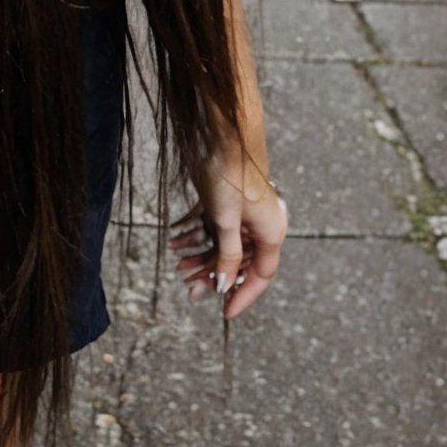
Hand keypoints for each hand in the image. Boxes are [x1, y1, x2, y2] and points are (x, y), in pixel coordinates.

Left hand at [167, 150, 287, 320]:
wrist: (223, 134)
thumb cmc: (230, 175)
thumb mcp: (226, 221)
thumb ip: (227, 256)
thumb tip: (223, 285)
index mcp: (271, 232)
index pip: (261, 275)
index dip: (243, 294)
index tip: (225, 312)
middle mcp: (261, 224)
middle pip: (239, 261)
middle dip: (213, 274)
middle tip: (188, 288)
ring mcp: (245, 212)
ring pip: (224, 243)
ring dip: (201, 254)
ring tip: (177, 264)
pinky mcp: (229, 200)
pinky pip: (215, 225)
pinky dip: (197, 233)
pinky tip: (175, 240)